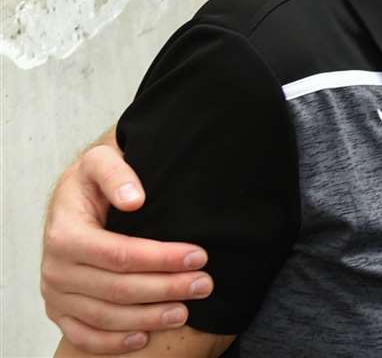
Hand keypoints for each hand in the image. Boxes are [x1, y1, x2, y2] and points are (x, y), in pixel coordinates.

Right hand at [42, 144, 211, 352]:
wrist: (70, 200)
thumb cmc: (91, 182)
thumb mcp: (100, 162)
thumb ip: (116, 174)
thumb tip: (134, 200)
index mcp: (64, 234)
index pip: (120, 254)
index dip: (161, 258)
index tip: (199, 256)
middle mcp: (56, 269)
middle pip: (117, 289)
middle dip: (165, 288)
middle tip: (204, 285)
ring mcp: (56, 294)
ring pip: (105, 317)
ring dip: (148, 318)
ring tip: (185, 311)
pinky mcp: (59, 311)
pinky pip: (83, 336)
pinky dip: (112, 342)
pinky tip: (143, 338)